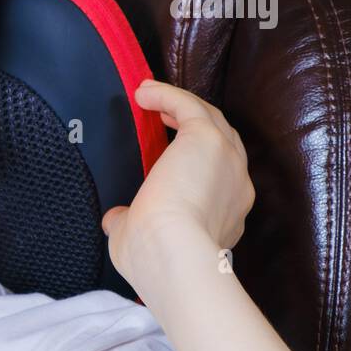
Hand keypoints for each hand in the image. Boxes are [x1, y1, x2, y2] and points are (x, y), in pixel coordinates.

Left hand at [100, 79, 254, 284]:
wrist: (172, 252)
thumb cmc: (154, 257)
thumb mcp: (137, 242)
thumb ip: (128, 225)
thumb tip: (113, 219)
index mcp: (225, 216)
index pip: (217, 182)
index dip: (198, 165)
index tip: (174, 158)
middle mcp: (236, 188)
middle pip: (223, 143)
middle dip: (197, 127)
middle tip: (167, 119)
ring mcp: (228, 161)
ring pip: (212, 120)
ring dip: (182, 106)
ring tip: (152, 97)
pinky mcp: (208, 140)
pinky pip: (190, 106)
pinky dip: (168, 95)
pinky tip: (144, 93)